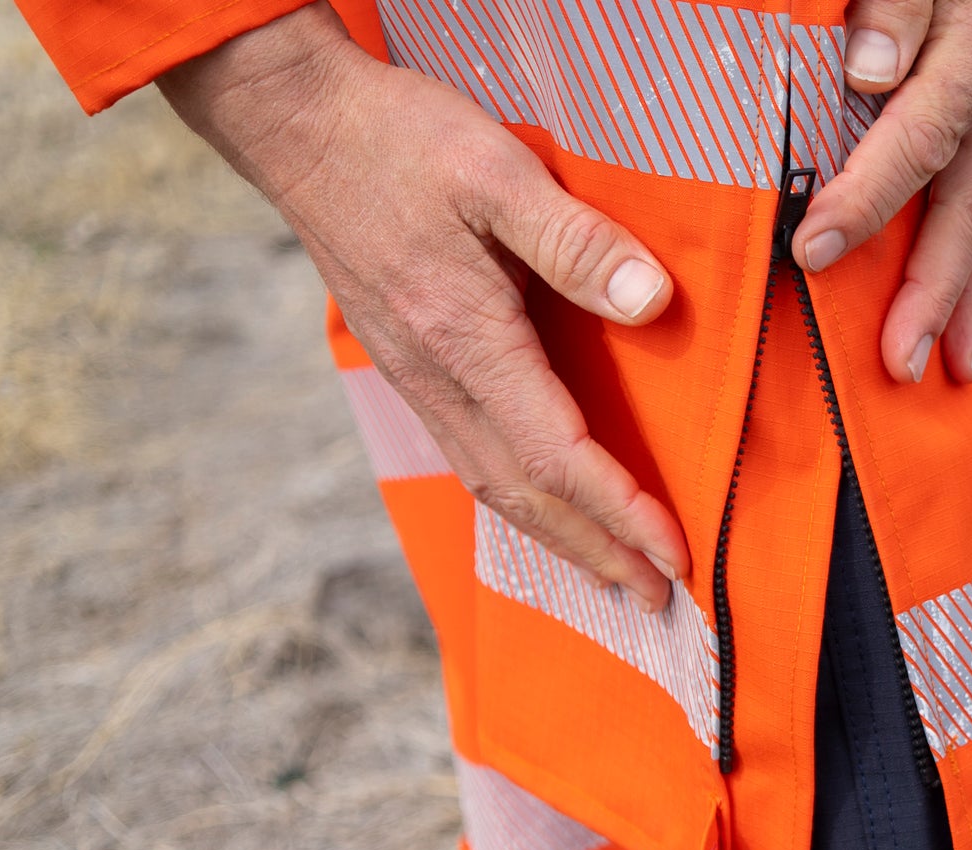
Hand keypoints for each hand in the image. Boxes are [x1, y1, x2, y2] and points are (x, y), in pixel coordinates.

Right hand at [157, 4, 688, 612]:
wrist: (298, 129)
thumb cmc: (399, 141)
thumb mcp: (496, 172)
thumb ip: (577, 241)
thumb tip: (651, 300)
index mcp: (466, 342)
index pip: (559, 457)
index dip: (621, 513)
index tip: (673, 556)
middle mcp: (440, 382)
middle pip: (528, 499)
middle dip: (598, 554)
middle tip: (657, 597)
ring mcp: (421, 384)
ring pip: (497, 491)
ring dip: (561, 543)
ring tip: (614, 575)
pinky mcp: (414, 375)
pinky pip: (475, 465)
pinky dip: (522, 508)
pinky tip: (549, 515)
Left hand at [792, 0, 971, 385]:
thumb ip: (897, 1)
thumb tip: (867, 73)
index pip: (919, 140)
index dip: (865, 202)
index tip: (813, 251)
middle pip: (969, 210)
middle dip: (931, 296)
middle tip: (899, 366)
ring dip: (968, 304)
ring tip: (949, 376)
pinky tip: (968, 332)